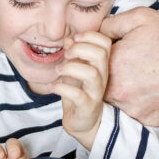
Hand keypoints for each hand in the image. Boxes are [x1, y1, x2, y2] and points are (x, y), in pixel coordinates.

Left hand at [50, 31, 110, 149]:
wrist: (83, 123)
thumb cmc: (79, 92)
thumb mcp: (74, 70)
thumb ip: (72, 54)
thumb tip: (68, 38)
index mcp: (100, 64)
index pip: (105, 43)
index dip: (90, 36)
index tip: (74, 38)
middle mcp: (102, 76)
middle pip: (101, 54)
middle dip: (80, 49)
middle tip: (66, 54)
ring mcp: (96, 92)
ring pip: (91, 74)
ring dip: (70, 68)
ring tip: (58, 70)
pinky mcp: (87, 106)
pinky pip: (77, 95)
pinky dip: (62, 88)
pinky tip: (53, 86)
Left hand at [100, 7, 158, 124]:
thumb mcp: (140, 18)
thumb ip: (109, 24)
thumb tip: (92, 33)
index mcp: (113, 66)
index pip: (88, 63)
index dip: (94, 57)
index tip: (105, 53)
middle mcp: (120, 92)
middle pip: (99, 85)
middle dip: (106, 75)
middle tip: (125, 65)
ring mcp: (134, 110)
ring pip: (116, 101)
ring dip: (122, 90)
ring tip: (140, 76)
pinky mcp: (149, 120)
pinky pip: (134, 112)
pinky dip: (138, 101)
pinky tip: (151, 88)